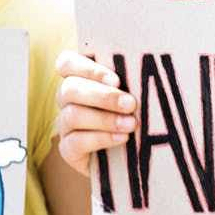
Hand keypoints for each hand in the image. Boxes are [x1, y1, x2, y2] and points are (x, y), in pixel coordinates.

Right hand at [55, 50, 136, 176]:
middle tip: (131, 104)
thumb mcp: (138, 92)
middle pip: (69, 88)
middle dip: (103, 96)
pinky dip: (100, 139)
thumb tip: (149, 61)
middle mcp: (68, 99)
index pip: (67, 63)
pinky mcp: (68, 150)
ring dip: (104, 119)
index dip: (88, 69)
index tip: (117, 80)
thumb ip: (134, 77)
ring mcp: (65, 125)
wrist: (140, 153)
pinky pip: (75, 142)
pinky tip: (122, 138)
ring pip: (72, 115)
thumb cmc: (141, 113)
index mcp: (80, 78)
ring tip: (131, 124)